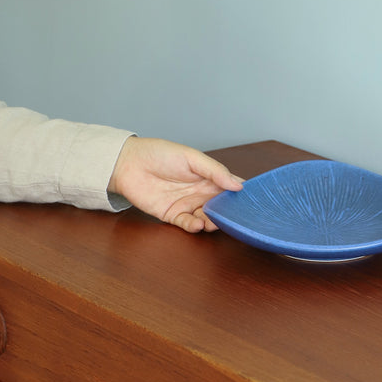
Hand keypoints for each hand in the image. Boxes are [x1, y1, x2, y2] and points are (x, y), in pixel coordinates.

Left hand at [108, 137, 244, 233]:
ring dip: (212, 222)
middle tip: (231, 217)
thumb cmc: (160, 154)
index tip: (252, 203)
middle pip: (221, 207)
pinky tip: (197, 224)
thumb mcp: (192, 157)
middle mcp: (201, 192)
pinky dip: (194, 227)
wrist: (129, 163)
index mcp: (209, 177)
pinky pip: (187, 224)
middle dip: (227, 214)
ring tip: (211, 221)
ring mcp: (187, 204)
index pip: (231, 187)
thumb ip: (215, 171)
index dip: (242, 195)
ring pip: (206, 218)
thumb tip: (238, 185)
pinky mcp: (173, 215)